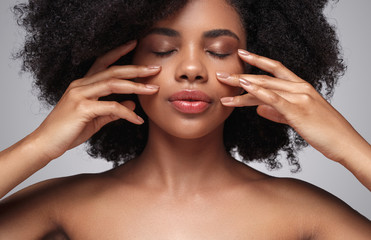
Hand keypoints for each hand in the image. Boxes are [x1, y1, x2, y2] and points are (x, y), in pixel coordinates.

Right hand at [30, 41, 160, 160]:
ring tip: (153, 90)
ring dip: (136, 86)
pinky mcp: (82, 108)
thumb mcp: (95, 119)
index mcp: (83, 85)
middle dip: (136, 69)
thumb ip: (113, 111)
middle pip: (113, 71)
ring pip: (113, 84)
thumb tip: (132, 104)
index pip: (103, 63)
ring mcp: (80, 95)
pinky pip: (111, 107)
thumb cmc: (69, 131)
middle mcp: (81, 85)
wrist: (46, 144)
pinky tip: (138, 121)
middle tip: (155, 69)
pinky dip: (127, 113)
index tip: (135, 44)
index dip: (119, 52)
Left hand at [216, 49, 366, 162]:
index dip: (257, 60)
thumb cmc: (324, 131)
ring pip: (265, 87)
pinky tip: (244, 88)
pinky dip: (258, 91)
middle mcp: (300, 87)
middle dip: (241, 76)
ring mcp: (299, 97)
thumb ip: (277, 113)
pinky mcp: (297, 110)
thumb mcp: (298, 119)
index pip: (275, 69)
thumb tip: (259, 110)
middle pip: (264, 77)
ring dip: (242, 85)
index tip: (241, 54)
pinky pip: (274, 98)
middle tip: (220, 74)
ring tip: (223, 84)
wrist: (344, 143)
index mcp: (300, 87)